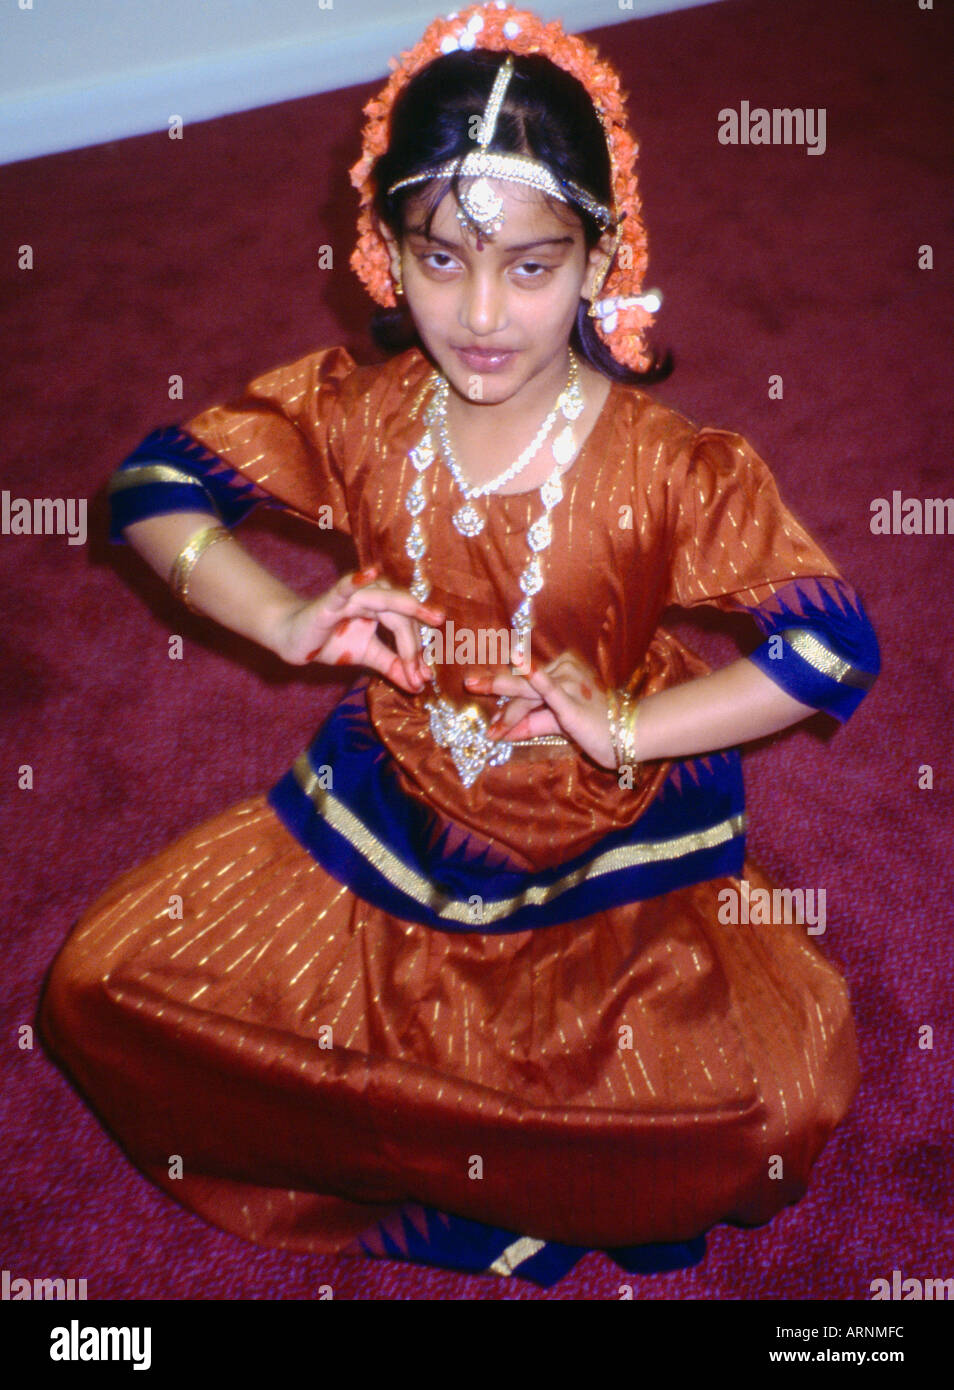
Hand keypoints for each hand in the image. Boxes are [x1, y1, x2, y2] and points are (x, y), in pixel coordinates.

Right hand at [271, 565, 444, 693]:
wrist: (293, 641)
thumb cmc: (330, 641)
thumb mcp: (367, 656)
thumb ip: (392, 666)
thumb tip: (418, 685)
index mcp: (381, 609)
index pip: (405, 626)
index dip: (415, 652)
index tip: (423, 678)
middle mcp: (370, 598)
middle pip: (400, 615)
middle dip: (414, 642)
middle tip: (424, 669)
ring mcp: (350, 597)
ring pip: (383, 599)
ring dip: (405, 608)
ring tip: (429, 615)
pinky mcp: (329, 601)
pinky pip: (345, 587)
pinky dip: (358, 579)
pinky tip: (373, 573)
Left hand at [463, 653, 616, 768]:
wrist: (627, 736)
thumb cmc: (595, 728)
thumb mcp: (558, 724)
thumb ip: (533, 724)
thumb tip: (505, 733)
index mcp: (561, 672)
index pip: (525, 684)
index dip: (503, 693)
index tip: (484, 697)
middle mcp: (564, 672)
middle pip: (522, 683)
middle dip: (494, 684)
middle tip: (469, 684)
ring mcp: (568, 684)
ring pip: (528, 694)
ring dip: (506, 705)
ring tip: (482, 705)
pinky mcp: (571, 701)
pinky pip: (548, 688)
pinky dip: (532, 675)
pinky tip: (516, 662)